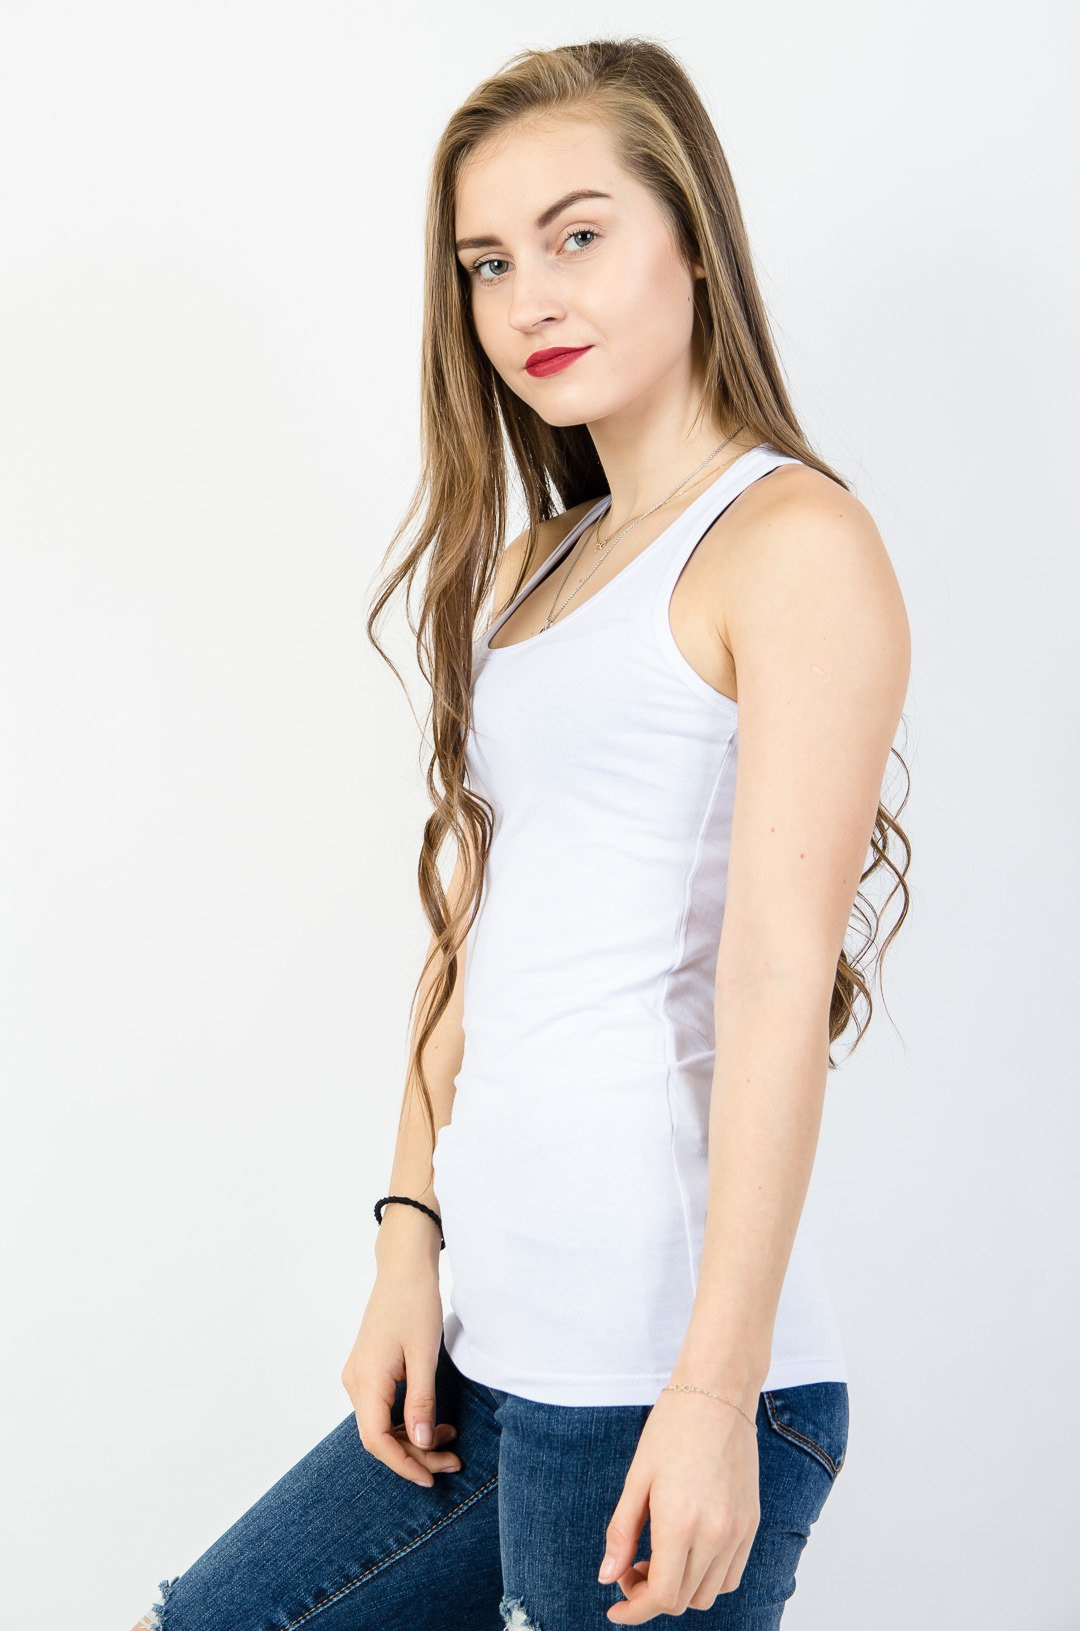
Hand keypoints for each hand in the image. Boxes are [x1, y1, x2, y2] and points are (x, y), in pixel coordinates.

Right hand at [340, 1267, 461, 1488]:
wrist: (404, 1269)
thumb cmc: (415, 1304)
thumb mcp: (424, 1355)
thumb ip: (422, 1401)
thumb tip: (420, 1443)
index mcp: (366, 1379)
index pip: (377, 1440)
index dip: (403, 1465)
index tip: (431, 1478)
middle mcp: (356, 1382)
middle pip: (379, 1437)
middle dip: (415, 1455)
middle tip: (452, 1461)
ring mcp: (359, 1376)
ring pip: (382, 1425)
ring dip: (413, 1438)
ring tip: (449, 1441)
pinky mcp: (368, 1371)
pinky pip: (383, 1409)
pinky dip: (407, 1420)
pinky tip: (433, 1421)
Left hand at [598, 1388, 759, 1621]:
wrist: (717, 1393)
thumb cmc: (672, 1427)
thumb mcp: (637, 1478)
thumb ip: (621, 1532)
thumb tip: (607, 1575)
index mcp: (680, 1523)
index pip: (661, 1597)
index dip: (635, 1610)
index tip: (615, 1606)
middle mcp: (715, 1535)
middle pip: (683, 1600)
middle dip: (650, 1596)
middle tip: (632, 1566)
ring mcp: (739, 1531)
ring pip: (709, 1594)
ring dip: (680, 1589)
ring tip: (659, 1556)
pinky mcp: (752, 1523)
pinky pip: (731, 1575)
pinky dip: (708, 1578)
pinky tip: (688, 1551)